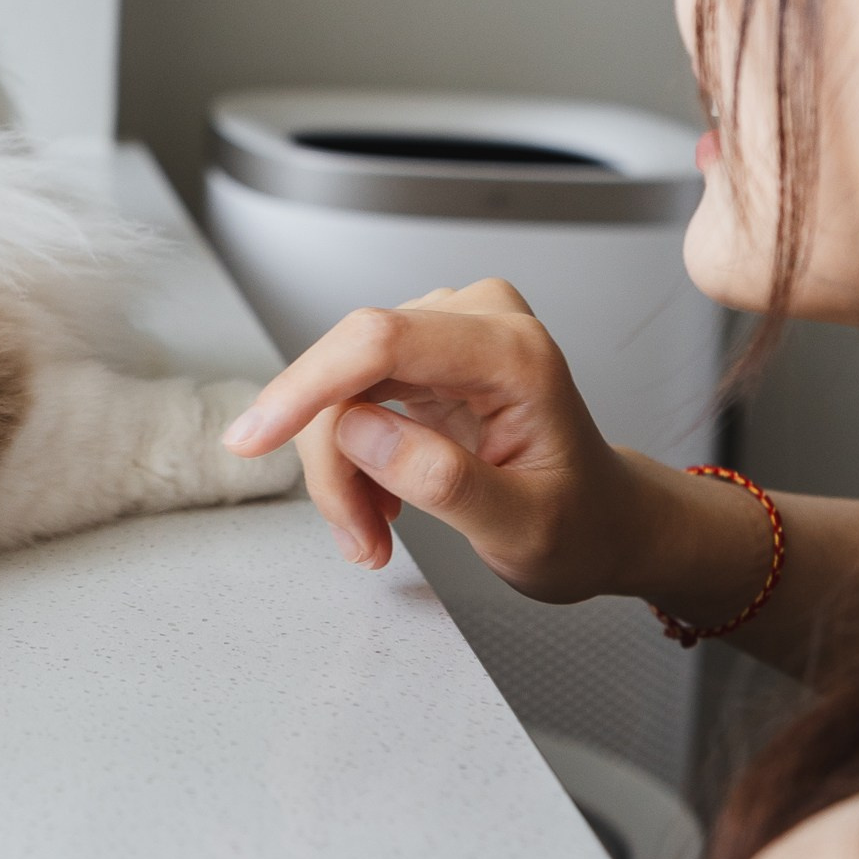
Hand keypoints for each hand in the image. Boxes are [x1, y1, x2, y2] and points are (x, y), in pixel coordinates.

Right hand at [221, 277, 647, 600]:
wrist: (603, 520)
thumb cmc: (580, 524)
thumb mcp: (525, 530)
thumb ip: (445, 481)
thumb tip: (360, 433)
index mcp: (513, 352)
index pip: (381, 341)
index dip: (307, 385)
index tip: (256, 436)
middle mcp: (478, 320)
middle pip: (350, 368)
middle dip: (330, 459)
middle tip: (354, 538)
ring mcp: (447, 329)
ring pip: (339, 385)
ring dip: (337, 467)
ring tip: (369, 533)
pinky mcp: (423, 350)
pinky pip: (350, 393)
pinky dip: (347, 457)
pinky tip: (376, 499)